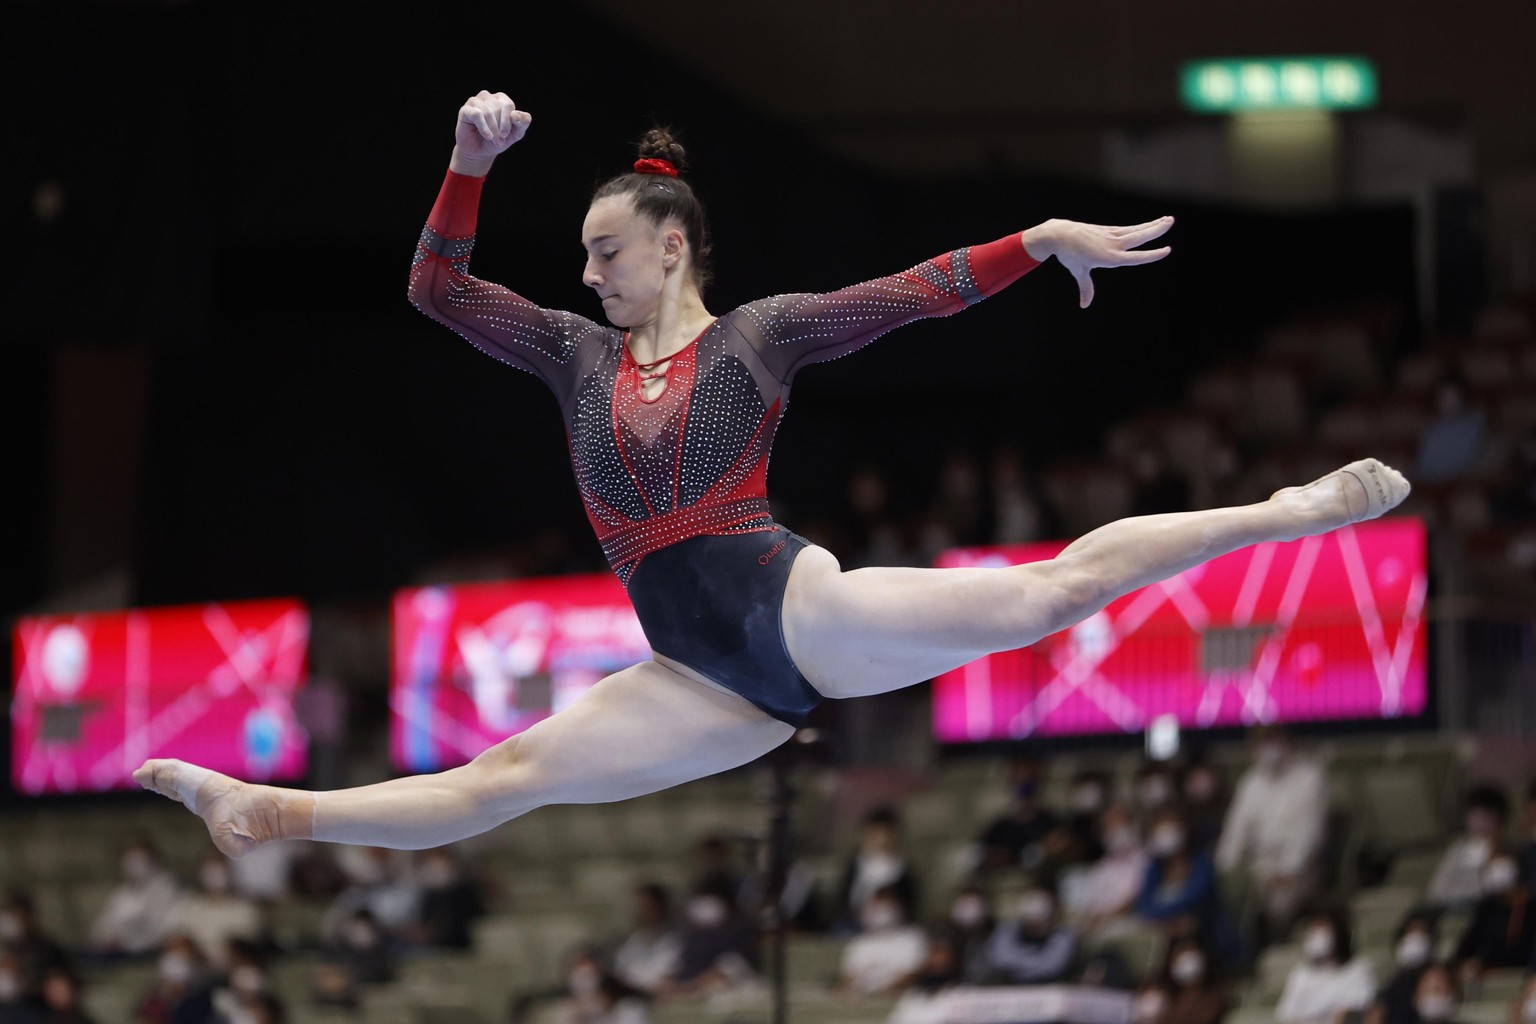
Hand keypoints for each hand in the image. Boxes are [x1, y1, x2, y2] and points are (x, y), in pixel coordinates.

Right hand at [451, 90, 530, 173]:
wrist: (480, 152)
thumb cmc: (498, 140)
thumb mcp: (515, 134)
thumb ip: (522, 123)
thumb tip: (516, 114)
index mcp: (501, 99)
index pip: (508, 105)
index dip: (508, 121)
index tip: (506, 135)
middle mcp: (487, 97)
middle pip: (497, 108)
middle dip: (500, 127)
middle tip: (499, 141)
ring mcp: (475, 101)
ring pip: (487, 111)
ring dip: (492, 129)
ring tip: (492, 140)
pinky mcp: (465, 110)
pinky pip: (477, 114)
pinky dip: (483, 127)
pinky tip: (487, 136)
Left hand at [1022, 216, 1172, 307]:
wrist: (1060, 234)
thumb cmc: (1070, 255)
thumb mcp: (1079, 271)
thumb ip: (1086, 287)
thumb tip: (1084, 305)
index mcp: (1109, 257)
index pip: (1136, 257)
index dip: (1152, 254)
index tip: (1167, 250)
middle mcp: (1113, 244)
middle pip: (1139, 236)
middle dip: (1156, 230)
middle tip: (1171, 222)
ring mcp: (1111, 235)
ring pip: (1136, 229)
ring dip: (1153, 224)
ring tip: (1168, 219)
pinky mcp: (1108, 230)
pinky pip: (1128, 228)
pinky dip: (1140, 226)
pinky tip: (1149, 224)